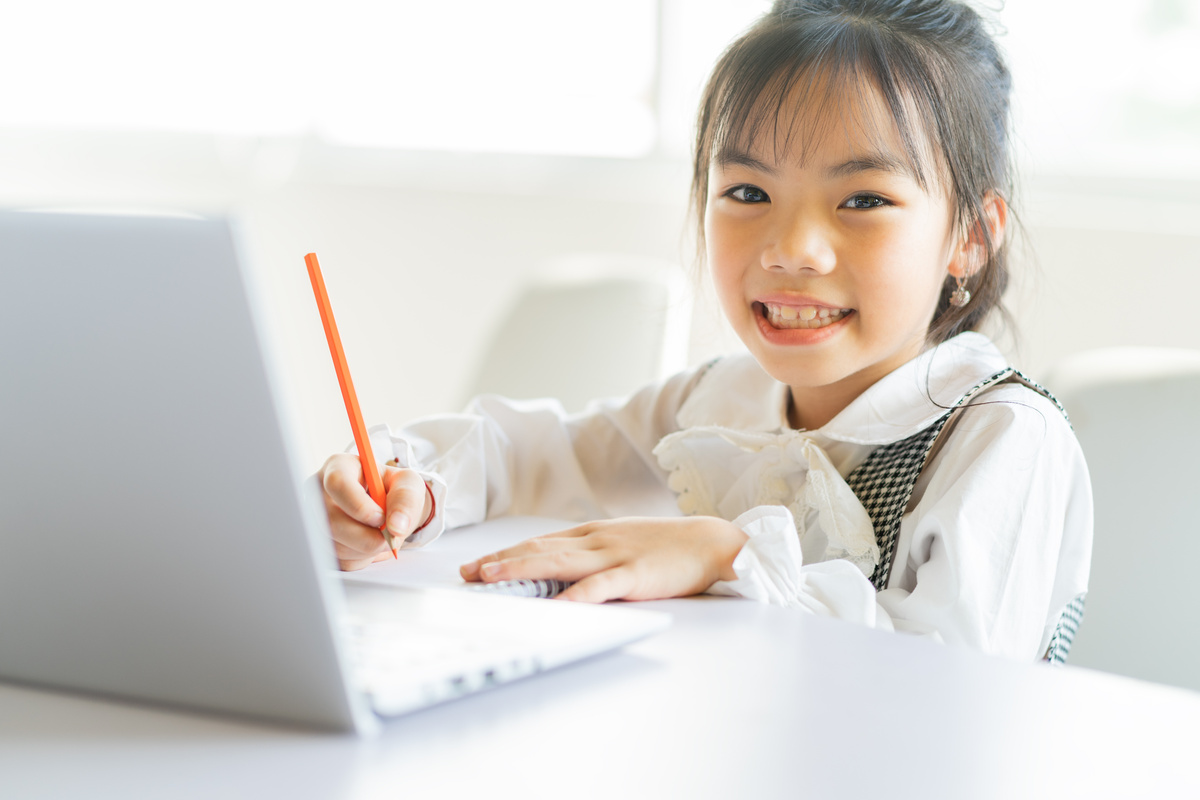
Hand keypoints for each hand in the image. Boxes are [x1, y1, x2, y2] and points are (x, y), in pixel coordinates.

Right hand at [317, 453, 431, 570]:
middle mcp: (318, 491)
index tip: (380, 518)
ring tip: (382, 535)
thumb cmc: (392, 488)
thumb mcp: (407, 483)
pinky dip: (363, 558)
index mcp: (338, 467)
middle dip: (367, 537)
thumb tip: (396, 526)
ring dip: (368, 549)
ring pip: (337, 545)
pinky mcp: (319, 543)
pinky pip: (340, 560)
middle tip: (390, 537)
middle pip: (332, 521)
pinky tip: (370, 543)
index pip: (337, 484)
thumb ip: (405, 499)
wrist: (387, 507)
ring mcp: (315, 519)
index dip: (359, 506)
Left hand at [459, 517, 748, 602]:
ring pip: (556, 561)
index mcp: (593, 534)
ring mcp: (613, 555)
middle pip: (538, 548)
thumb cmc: (669, 546)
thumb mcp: (624, 543)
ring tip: (488, 577)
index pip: (540, 542)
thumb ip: (594, 554)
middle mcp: (596, 540)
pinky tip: (552, 607)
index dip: (506, 553)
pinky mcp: (633, 575)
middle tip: (466, 573)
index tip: (476, 566)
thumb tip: (561, 570)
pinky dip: (572, 597)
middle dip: (499, 561)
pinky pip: (597, 587)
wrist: (713, 541)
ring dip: (519, 567)